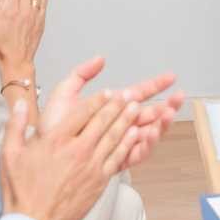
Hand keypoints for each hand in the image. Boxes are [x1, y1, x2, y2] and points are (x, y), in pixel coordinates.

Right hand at [0, 67, 142, 219]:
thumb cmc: (20, 190)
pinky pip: (118, 157)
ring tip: (137, 108)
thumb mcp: (9, 154)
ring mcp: (91, 165)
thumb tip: (17, 103)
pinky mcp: (100, 181)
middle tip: (129, 94)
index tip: (107, 92)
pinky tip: (135, 134)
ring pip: (114, 137)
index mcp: (55, 140)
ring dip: (127, 120)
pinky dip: (128, 144)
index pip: (81, 113)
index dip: (97, 100)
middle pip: (102, 121)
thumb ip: (15, 125)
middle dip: (117, 106)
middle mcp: (77, 150)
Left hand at [37, 57, 183, 171]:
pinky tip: (148, 133)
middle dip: (166, 105)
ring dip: (160, 124)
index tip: (170, 77)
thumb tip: (100, 59)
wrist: (41, 156)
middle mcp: (118, 125)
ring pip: (148, 133)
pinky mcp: (116, 161)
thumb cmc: (51, 129)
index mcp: (110, 108)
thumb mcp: (64, 95)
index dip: (155, 85)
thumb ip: (81, 74)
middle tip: (178, 98)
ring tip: (167, 115)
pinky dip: (146, 143)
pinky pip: (137, 153)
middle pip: (150, 114)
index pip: (138, 94)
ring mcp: (119, 143)